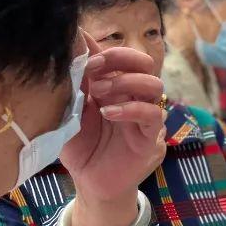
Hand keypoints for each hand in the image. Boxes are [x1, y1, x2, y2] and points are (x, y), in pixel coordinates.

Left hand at [61, 38, 166, 219]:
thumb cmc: (81, 146)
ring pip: (154, 85)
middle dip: (121, 59)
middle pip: (146, 63)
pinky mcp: (151, 137)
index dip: (107, 52)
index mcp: (117, 87)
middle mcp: (136, 98)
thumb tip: (74, 42)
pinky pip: (153, 115)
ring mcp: (146, 116)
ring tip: (100, 92)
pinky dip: (131, 109)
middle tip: (95, 69)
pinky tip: (108, 113)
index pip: (124, 57)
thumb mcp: (72, 110)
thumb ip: (77, 81)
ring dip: (125, 82)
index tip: (84, 58)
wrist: (90, 182)